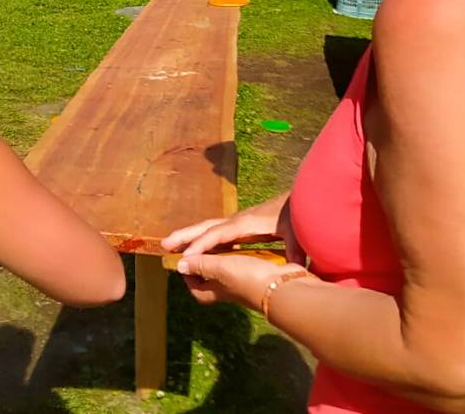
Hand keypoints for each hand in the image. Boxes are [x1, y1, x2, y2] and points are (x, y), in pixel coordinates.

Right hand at [161, 193, 304, 263]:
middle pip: (207, 227)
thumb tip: (297, 267)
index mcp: (246, 223)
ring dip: (190, 236)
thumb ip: (295, 249)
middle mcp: (238, 220)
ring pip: (209, 228)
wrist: (300, 198)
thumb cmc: (296, 214)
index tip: (186, 257)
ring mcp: (239, 221)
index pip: (218, 234)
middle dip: (186, 235)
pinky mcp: (242, 225)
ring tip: (171, 245)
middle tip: (164, 244)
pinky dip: (203, 238)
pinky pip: (217, 233)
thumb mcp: (296, 232)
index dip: (202, 245)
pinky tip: (196, 247)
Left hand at [175, 254, 311, 309]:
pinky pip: (243, 263)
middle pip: (209, 276)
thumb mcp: (220, 268)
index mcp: (215, 292)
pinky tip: (240, 242)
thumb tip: (179, 265)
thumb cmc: (249, 278)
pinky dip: (238, 253)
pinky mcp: (258, 273)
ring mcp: (243, 282)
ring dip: (221, 255)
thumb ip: (200, 264)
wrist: (283, 286)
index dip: (187, 274)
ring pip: (227, 268)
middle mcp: (228, 288)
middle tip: (201, 246)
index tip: (185, 258)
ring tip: (218, 241)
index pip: (195, 287)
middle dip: (204, 261)